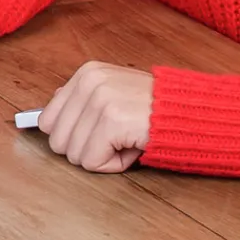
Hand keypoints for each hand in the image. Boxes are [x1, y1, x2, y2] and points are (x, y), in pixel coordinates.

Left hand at [37, 61, 151, 172]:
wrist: (194, 114)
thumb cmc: (156, 110)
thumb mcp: (114, 95)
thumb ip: (82, 102)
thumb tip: (46, 117)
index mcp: (86, 74)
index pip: (47, 118)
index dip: (71, 137)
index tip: (95, 136)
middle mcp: (89, 82)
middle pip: (56, 139)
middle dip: (84, 149)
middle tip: (114, 140)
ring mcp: (100, 100)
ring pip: (72, 153)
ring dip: (101, 157)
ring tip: (125, 142)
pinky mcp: (112, 120)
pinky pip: (91, 161)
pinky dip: (112, 165)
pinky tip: (131, 150)